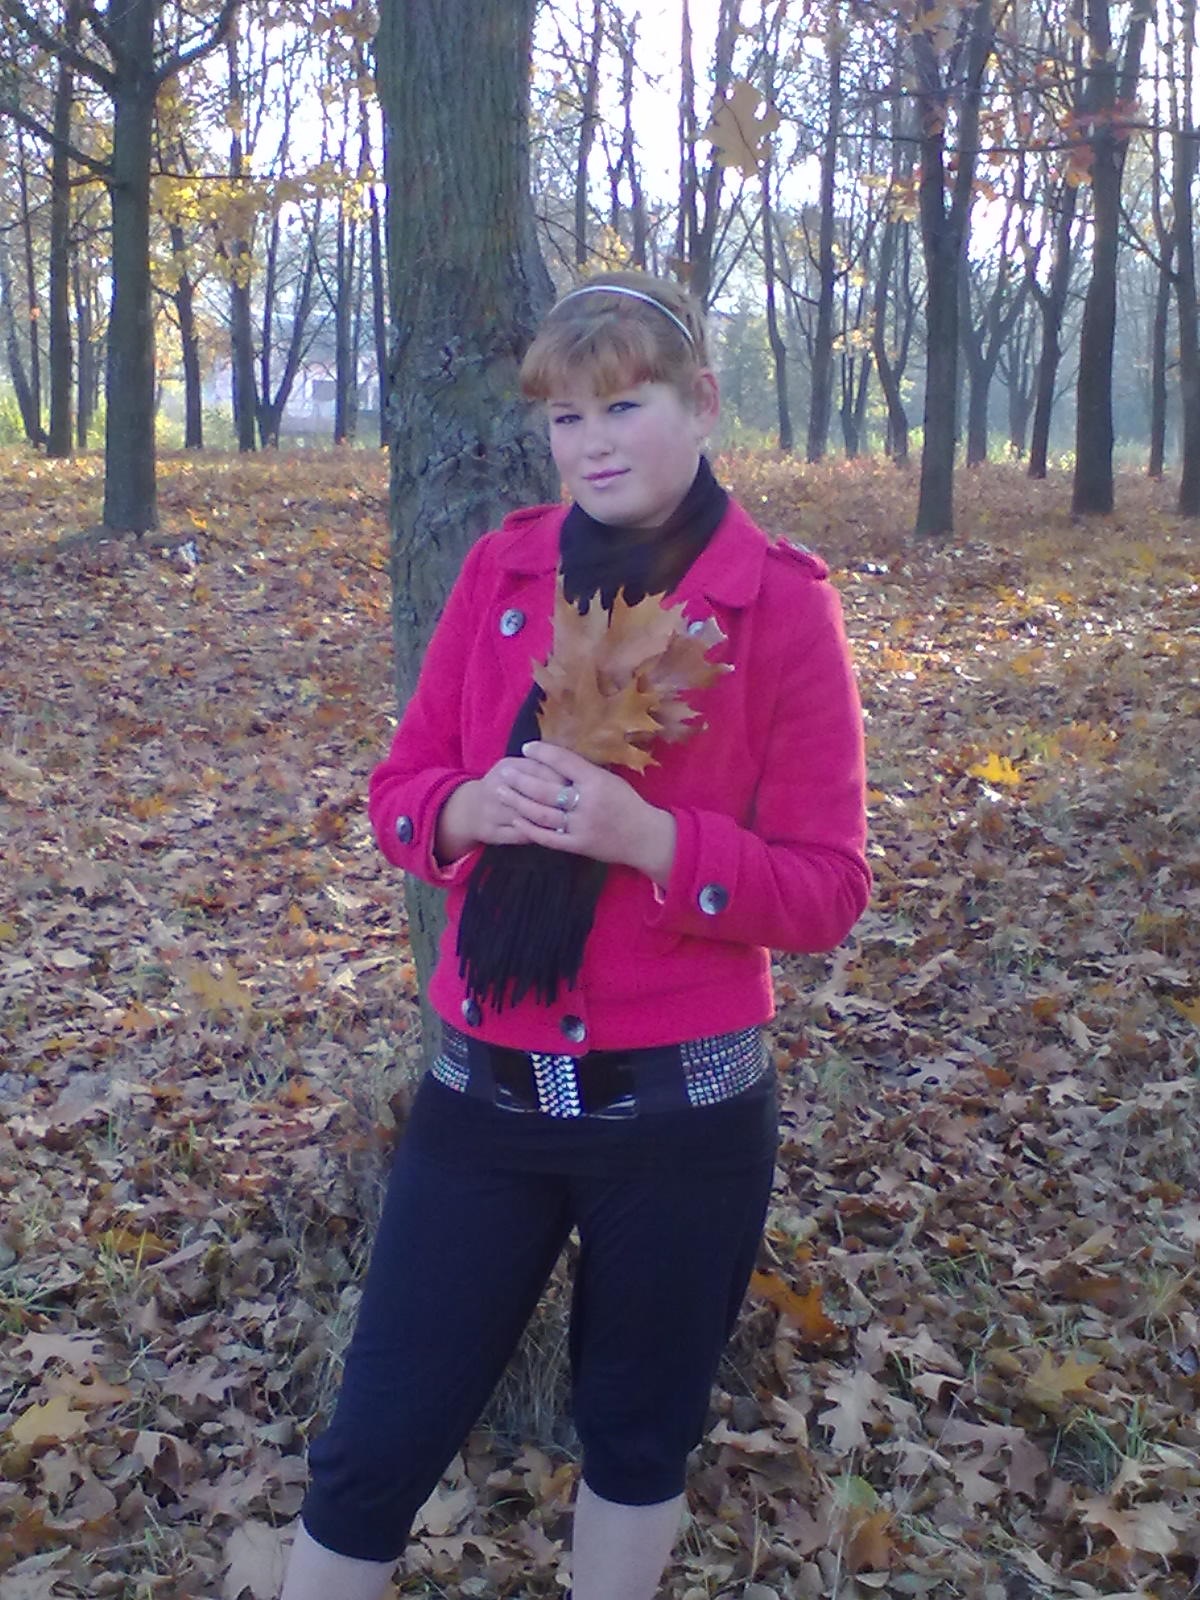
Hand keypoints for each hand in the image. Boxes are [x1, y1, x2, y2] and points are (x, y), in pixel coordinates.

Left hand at [502, 740, 675, 883]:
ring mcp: (581, 826)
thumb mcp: (611, 780)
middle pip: (545, 789)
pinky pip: (548, 837)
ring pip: (541, 813)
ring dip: (518, 802)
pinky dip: (529, 829)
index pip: (564, 762)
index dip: (543, 753)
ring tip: (501, 793)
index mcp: (597, 781)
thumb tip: (556, 758)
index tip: (526, 748)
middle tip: (504, 772)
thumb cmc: (628, 804)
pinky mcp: (578, 845)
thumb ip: (585, 772)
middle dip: (521, 779)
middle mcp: (587, 803)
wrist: (645, 837)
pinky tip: (515, 819)